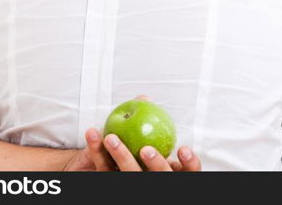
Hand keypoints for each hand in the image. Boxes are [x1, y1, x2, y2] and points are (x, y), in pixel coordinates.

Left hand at [62, 128, 200, 170]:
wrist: (112, 166)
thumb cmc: (137, 151)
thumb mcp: (152, 141)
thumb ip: (149, 123)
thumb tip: (144, 98)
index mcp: (169, 173)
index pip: (188, 172)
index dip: (189, 163)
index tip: (183, 148)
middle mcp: (153, 180)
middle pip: (159, 176)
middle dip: (155, 164)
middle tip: (146, 149)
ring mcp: (133, 183)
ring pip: (127, 175)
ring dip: (119, 155)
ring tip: (111, 138)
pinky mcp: (110, 181)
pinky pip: (102, 169)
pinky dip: (96, 151)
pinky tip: (92, 134)